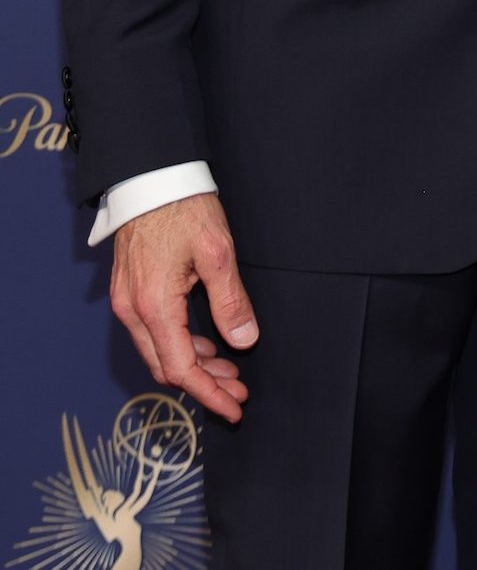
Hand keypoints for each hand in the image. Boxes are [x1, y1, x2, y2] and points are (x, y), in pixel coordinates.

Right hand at [110, 193, 255, 421]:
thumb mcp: (217, 251)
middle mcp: (133, 310)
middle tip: (238, 390)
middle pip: (167, 366)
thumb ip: (230, 299)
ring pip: (158, 351)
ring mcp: (127, 300)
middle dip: (204, 384)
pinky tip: (204, 344)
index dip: (209, 393)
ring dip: (193, 365)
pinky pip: (152, 332)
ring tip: (229, 370)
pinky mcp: (129, 290)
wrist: (150, 176)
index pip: (181, 369)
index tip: (234, 406)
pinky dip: (179, 345)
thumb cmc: (183, 207)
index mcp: (154, 306)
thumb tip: (243, 340)